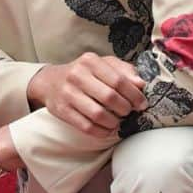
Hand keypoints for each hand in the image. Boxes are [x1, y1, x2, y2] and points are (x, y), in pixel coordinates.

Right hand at [26, 54, 146, 134]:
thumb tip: (141, 84)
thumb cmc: (84, 73)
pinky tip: (107, 128)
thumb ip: (124, 70)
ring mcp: (68, 94)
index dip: (134, 95)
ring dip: (114, 122)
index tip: (142, 104)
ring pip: (98, 115)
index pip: (119, 80)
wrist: (50, 82)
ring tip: (118, 121)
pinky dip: (102, 131)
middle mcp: (77, 75)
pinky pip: (87, 127)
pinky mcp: (62, 111)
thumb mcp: (103, 64)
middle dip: (125, 109)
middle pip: (110, 97)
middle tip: (129, 112)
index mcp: (90, 61)